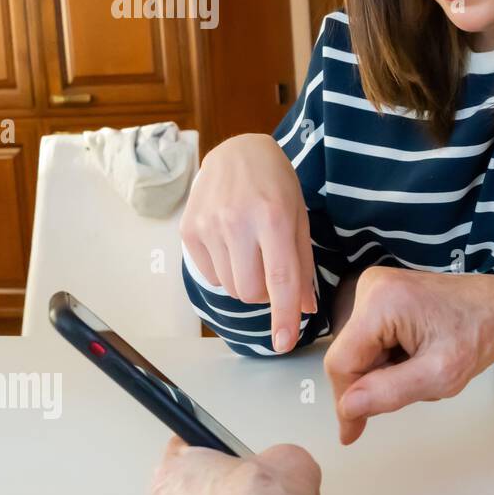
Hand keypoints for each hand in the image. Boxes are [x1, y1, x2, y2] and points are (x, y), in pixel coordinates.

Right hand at [180, 133, 317, 352]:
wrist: (237, 152)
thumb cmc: (276, 185)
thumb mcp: (299, 218)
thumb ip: (303, 265)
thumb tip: (305, 308)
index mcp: (273, 218)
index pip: (280, 280)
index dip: (283, 315)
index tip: (284, 343)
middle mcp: (237, 223)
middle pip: (252, 291)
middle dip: (266, 293)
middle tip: (272, 269)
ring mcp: (208, 227)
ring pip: (231, 287)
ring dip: (246, 281)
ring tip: (252, 250)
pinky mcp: (188, 231)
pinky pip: (211, 276)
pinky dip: (226, 271)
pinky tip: (232, 244)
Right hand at [324, 267, 493, 444]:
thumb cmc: (480, 333)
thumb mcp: (441, 374)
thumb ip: (391, 392)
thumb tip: (347, 407)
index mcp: (380, 301)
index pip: (341, 363)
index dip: (345, 402)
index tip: (352, 434)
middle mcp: (371, 288)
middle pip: (351, 358)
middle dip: (378, 382)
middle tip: (420, 384)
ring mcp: (376, 290)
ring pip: (362, 354)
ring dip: (388, 373)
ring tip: (426, 366)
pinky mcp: (383, 297)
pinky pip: (373, 343)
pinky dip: (393, 360)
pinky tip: (421, 355)